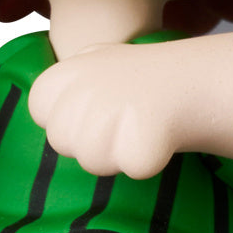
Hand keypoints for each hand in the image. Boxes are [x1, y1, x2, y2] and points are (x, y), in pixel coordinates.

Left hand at [28, 42, 181, 179]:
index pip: (39, 109)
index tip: (89, 111)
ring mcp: (110, 112)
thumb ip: (63, 88)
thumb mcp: (94, 65)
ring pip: (91, 162)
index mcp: (67, 71)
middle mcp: (83, 87)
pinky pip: (131, 168)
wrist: (192, 81)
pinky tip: (156, 138)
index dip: (63, 118)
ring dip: (115, 154)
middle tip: (119, 122)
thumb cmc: (141, 80)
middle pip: (61, 142)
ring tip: (137, 128)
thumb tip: (44, 113)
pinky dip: (146, 159)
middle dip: (87, 142)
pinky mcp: (141, 138)